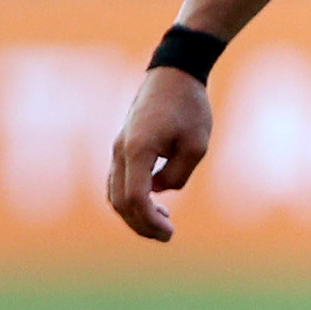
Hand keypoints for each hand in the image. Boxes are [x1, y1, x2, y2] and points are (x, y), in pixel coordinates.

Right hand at [105, 67, 211, 240]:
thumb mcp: (196, 145)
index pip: (134, 198)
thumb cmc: (188, 106)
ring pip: (114, 194)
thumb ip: (177, 175)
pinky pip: (118, 182)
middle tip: (167, 235)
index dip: (149, 221)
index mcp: (138, 150)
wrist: (173, 74)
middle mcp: (121, 151)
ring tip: (163, 223)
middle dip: (141, 225)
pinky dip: (131, 200)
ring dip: (134, 214)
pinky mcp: (123, 147)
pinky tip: (155, 204)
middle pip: (119, 202)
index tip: (170, 232)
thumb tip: (160, 191)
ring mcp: (118, 149)